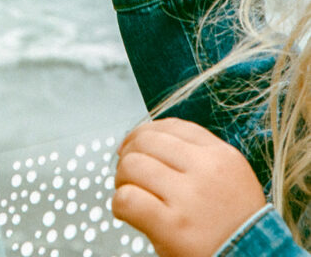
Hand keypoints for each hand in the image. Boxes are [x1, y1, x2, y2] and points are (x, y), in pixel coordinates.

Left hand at [113, 118, 266, 256]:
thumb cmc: (236, 229)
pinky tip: (126, 212)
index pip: (172, 126)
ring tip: (127, 192)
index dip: (144, 132)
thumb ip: (199, 157)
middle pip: (147, 140)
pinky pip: (129, 199)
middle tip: (126, 173)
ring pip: (133, 165)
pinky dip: (120, 204)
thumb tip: (148, 139)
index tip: (133, 145)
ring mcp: (190, 197)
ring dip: (121, 179)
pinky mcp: (174, 227)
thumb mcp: (231, 180)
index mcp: (222, 156)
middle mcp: (207, 170)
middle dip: (129, 154)